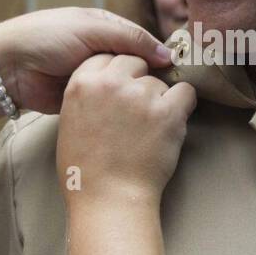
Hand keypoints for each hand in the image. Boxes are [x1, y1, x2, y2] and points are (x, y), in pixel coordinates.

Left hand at [0, 8, 172, 113]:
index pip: (141, 42)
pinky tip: (134, 118)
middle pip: (134, 67)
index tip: (178, 72)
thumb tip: (167, 55)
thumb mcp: (93, 29)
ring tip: (155, 109)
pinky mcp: (82, 100)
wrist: (7, 66)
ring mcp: (92, 78)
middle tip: (169, 95)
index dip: (158, 56)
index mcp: (105, 28)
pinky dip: (117, 109)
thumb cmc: (47, 37)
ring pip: (122, 88)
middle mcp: (100, 53)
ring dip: (133, 97)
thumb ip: (131, 40)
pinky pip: (106, 104)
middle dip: (148, 79)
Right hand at [56, 54, 196, 207]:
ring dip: (158, 99)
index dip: (117, 72)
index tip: (121, 87)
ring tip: (150, 129)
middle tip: (137, 108)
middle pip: (134, 62)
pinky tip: (173, 121)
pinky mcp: (167, 111)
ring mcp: (141, 95)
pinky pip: (185, 92)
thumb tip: (105, 85)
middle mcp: (111, 83)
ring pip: (158, 82)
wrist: (109, 197)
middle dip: (138, 80)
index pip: (106, 57)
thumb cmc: (86, 171)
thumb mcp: (70, 123)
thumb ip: (87, 95)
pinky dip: (183, 105)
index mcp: (82, 83)